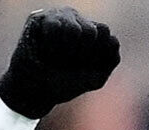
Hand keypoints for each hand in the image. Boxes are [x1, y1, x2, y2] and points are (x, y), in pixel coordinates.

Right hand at [0, 7, 119, 119]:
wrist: (35, 93)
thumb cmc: (65, 84)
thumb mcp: (95, 78)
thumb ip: (111, 58)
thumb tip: (113, 39)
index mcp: (94, 34)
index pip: (107, 36)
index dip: (97, 57)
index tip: (84, 69)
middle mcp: (78, 21)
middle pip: (94, 31)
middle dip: (82, 56)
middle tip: (68, 66)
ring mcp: (59, 17)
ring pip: (75, 29)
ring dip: (66, 53)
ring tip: (56, 59)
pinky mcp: (39, 17)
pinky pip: (55, 27)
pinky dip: (52, 47)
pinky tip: (45, 53)